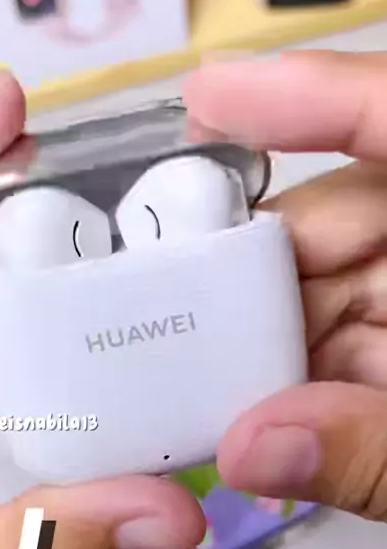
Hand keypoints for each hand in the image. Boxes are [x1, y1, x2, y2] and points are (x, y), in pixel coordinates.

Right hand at [185, 50, 386, 520]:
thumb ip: (381, 452)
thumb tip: (251, 449)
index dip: (310, 98)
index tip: (210, 97)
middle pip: (345, 224)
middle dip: (258, 281)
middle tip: (182, 334)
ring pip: (335, 295)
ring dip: (275, 353)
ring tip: (221, 404)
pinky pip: (353, 349)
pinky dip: (310, 390)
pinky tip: (274, 427)